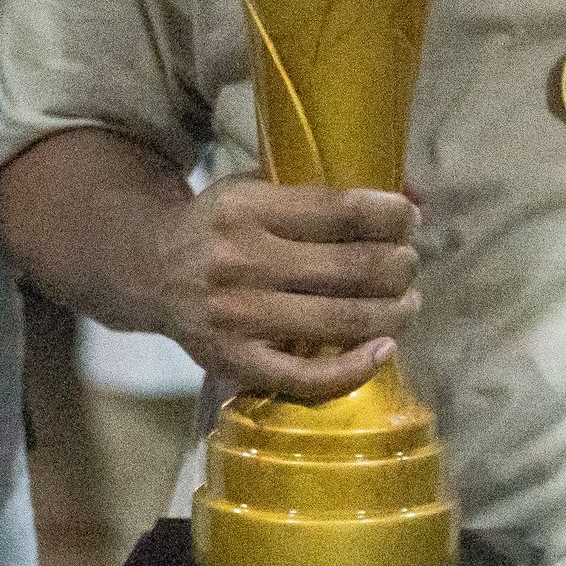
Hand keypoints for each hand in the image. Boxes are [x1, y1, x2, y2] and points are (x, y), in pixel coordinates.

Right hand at [150, 177, 419, 402]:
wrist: (147, 272)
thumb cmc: (219, 228)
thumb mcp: (258, 189)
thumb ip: (326, 193)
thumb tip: (417, 195)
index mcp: (248, 208)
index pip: (341, 211)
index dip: (391, 216)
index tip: (411, 219)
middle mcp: (241, 261)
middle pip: (351, 268)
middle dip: (399, 266)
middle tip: (410, 264)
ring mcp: (237, 316)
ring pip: (340, 320)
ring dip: (392, 313)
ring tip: (408, 303)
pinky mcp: (234, 361)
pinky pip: (308, 377)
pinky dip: (356, 368)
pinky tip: (383, 349)